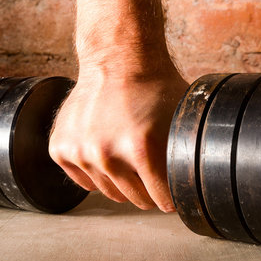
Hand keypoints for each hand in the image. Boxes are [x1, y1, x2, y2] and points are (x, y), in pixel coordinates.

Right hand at [49, 67, 188, 211]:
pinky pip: (83, 181)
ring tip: (128, 153)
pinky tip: (105, 148)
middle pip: (135, 200)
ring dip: (122, 181)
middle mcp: (106, 154)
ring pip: (109, 192)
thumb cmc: (153, 86)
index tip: (171, 185)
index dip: (171, 194)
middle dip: (147, 188)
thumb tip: (200, 181)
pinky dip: (95, 171)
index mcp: (142, 149)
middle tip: (150, 166)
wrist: (117, 58)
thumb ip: (189, 154)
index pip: (162, 201)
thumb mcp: (183, 119)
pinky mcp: (60, 148)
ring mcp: (80, 152)